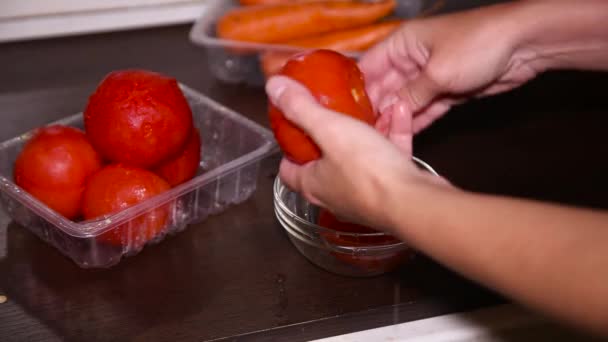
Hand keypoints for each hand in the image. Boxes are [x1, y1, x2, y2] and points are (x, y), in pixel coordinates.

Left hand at [266, 75, 441, 230]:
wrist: (414, 202)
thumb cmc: (367, 172)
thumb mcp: (329, 129)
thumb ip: (302, 108)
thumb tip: (273, 88)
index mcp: (312, 184)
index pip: (288, 169)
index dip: (288, 147)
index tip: (293, 123)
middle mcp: (335, 193)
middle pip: (326, 160)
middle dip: (330, 132)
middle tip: (333, 107)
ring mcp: (365, 193)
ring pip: (362, 155)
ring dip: (367, 127)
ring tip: (372, 102)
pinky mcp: (392, 189)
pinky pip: (389, 156)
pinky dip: (393, 133)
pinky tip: (399, 109)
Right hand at [359, 2, 542, 136]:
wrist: (524, 45)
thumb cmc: (476, 46)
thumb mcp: (437, 73)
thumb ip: (410, 95)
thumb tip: (388, 114)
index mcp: (402, 44)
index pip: (368, 67)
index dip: (355, 90)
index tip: (344, 115)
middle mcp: (410, 60)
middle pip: (384, 88)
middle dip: (374, 110)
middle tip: (360, 136)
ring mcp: (429, 77)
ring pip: (403, 102)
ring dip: (393, 119)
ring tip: (376, 142)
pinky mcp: (446, 92)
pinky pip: (424, 110)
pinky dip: (415, 122)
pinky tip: (401, 138)